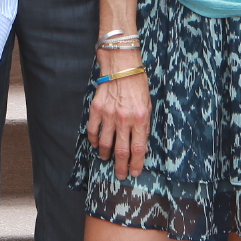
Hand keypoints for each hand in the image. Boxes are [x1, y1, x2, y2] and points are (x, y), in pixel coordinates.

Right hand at [86, 49, 150, 178]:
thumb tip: (139, 147)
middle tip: (120, 175)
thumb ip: (143, 126)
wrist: (121, 65)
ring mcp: (109, 114)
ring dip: (106, 155)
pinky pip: (93, 130)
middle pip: (121, 151)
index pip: (138, 148)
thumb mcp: (148, 105)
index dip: (136, 164)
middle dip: (121, 167)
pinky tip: (96, 144)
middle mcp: (124, 118)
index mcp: (140, 118)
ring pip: (105, 144)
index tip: (134, 172)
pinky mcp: (97, 109)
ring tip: (107, 159)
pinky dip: (94, 140)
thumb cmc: (138, 85)